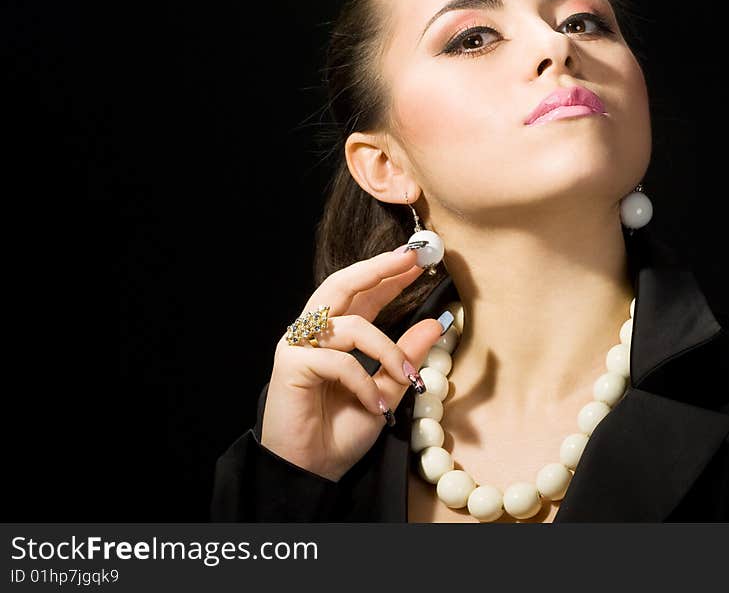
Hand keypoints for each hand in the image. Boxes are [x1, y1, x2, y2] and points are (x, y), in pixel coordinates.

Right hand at [260, 246, 443, 481]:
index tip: (420, 260)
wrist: (313, 471)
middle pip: (342, 284)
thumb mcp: (387, 390)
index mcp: (337, 336)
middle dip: (379, 269)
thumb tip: (437, 322)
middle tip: (412, 258)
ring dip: (388, 350)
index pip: (363, 293)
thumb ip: (406, 357)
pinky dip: (364, 382)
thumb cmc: (342, 432)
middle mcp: (315, 334)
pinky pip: (340, 361)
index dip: (389, 275)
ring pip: (351, 326)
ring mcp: (300, 346)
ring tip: (406, 378)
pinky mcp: (291, 365)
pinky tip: (374, 404)